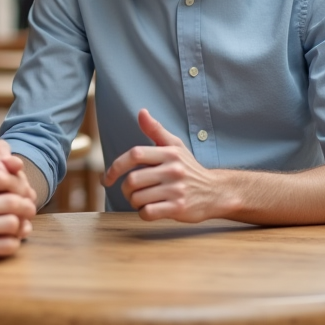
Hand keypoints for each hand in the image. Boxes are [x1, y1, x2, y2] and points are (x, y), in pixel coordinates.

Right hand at [0, 137, 35, 263]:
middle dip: (25, 202)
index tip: (20, 183)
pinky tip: (14, 237)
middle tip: (26, 204)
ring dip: (21, 222)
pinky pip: (6, 247)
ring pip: (13, 224)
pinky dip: (14, 241)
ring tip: (21, 221)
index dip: (17, 180)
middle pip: (14, 201)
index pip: (4, 178)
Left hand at [102, 109, 230, 221]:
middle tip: (130, 192)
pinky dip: (143, 213)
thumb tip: (141, 112)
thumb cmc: (189, 168)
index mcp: (169, 153)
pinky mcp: (179, 208)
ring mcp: (176, 190)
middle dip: (125, 189)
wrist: (216, 192)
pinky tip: (151, 209)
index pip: (135, 155)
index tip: (108, 178)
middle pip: (133, 180)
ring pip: (138, 198)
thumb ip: (156, 130)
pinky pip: (148, 212)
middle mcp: (173, 170)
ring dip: (134, 202)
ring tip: (142, 200)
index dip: (116, 167)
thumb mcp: (175, 146)